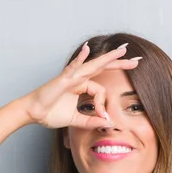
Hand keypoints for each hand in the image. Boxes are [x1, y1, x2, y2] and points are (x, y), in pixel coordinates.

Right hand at [22, 42, 139, 128]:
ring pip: (93, 65)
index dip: (103, 105)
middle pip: (103, 68)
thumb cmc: (50, 113)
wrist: (33, 113)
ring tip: (122, 49)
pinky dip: (80, 58)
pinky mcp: (62, 79)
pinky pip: (73, 67)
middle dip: (120, 63)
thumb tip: (108, 124)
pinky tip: (86, 48)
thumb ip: (91, 121)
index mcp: (81, 86)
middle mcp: (78, 78)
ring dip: (108, 57)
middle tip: (137, 59)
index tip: (103, 117)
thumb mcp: (76, 120)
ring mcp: (71, 77)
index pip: (100, 91)